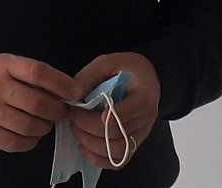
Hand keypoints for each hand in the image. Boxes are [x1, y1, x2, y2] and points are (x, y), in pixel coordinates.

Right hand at [0, 53, 82, 152]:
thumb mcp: (5, 65)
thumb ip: (30, 75)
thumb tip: (64, 92)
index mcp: (3, 65)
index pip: (38, 72)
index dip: (61, 84)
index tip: (75, 93)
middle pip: (38, 103)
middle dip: (57, 111)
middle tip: (60, 112)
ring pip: (29, 126)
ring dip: (44, 128)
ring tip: (44, 123)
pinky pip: (16, 143)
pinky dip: (30, 141)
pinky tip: (31, 135)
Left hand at [68, 52, 160, 169]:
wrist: (149, 78)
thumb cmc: (129, 68)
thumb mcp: (109, 62)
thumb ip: (90, 76)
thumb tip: (72, 97)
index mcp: (143, 97)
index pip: (121, 116)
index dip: (97, 119)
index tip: (77, 109)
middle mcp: (146, 119)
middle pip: (116, 135)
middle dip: (87, 129)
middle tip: (72, 117)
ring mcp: (142, 134)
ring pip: (117, 152)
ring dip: (91, 145)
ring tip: (76, 130)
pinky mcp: (134, 143)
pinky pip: (119, 160)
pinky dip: (100, 159)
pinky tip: (84, 148)